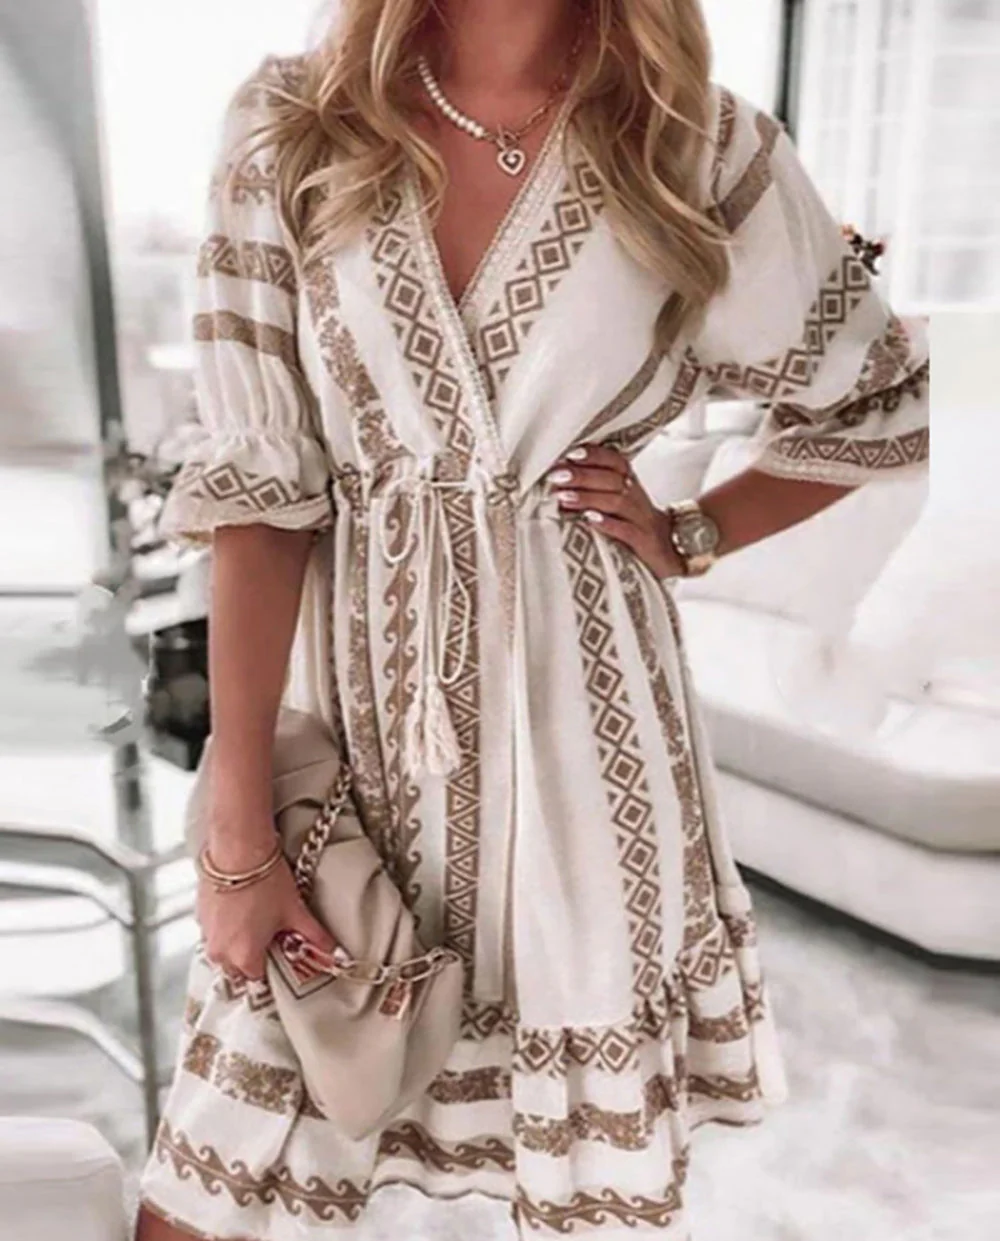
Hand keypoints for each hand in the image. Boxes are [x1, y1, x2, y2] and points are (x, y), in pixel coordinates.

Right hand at [196, 848, 335, 982]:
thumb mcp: (295, 910)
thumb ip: (315, 937)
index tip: (281, 955)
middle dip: (254, 957)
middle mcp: (220, 951)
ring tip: (257, 918)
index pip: (258, 979)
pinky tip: (242, 907)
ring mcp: (207, 933)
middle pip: (238, 968)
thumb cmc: (265, 880)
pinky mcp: (199, 914)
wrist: (238, 848)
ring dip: (238, 941)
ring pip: (224, 949)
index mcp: (244, 956)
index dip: (273, 968)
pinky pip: (214, 931)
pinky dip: (226, 925)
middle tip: (272, 937)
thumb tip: (333, 951)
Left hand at [546, 443, 683, 578]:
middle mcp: (637, 497)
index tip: (570, 453)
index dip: (595, 455)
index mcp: (631, 484)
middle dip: (583, 476)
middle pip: (612, 480)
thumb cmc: (633, 524)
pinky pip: (628, 531)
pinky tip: (589, 520)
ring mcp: (642, 519)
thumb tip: (557, 480)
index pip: (616, 461)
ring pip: (618, 502)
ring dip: (589, 498)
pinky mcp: (644, 542)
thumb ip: (596, 488)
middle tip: (556, 476)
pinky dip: (608, 524)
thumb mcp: (618, 501)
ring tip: (564, 498)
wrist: (669, 552)